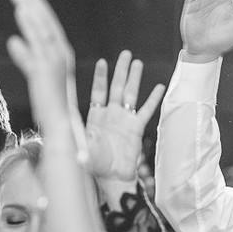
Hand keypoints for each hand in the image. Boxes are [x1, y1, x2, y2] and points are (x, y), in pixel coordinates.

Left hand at [6, 0, 77, 132]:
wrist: (61, 123)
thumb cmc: (50, 101)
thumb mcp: (36, 74)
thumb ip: (25, 56)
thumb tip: (13, 41)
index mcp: (61, 52)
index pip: (48, 23)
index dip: (37, 5)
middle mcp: (60, 52)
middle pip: (45, 20)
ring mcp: (53, 61)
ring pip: (41, 27)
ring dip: (30, 7)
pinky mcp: (45, 70)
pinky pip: (36, 44)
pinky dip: (30, 26)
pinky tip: (20, 11)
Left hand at [85, 50, 164, 185]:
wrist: (111, 177)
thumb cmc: (95, 163)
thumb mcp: (84, 145)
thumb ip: (81, 132)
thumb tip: (74, 124)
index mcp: (95, 116)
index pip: (98, 91)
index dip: (101, 77)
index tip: (103, 62)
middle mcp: (110, 115)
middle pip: (116, 87)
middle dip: (120, 70)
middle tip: (126, 54)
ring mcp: (124, 120)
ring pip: (130, 94)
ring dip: (134, 78)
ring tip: (137, 63)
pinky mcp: (136, 128)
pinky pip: (146, 111)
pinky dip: (152, 99)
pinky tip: (158, 86)